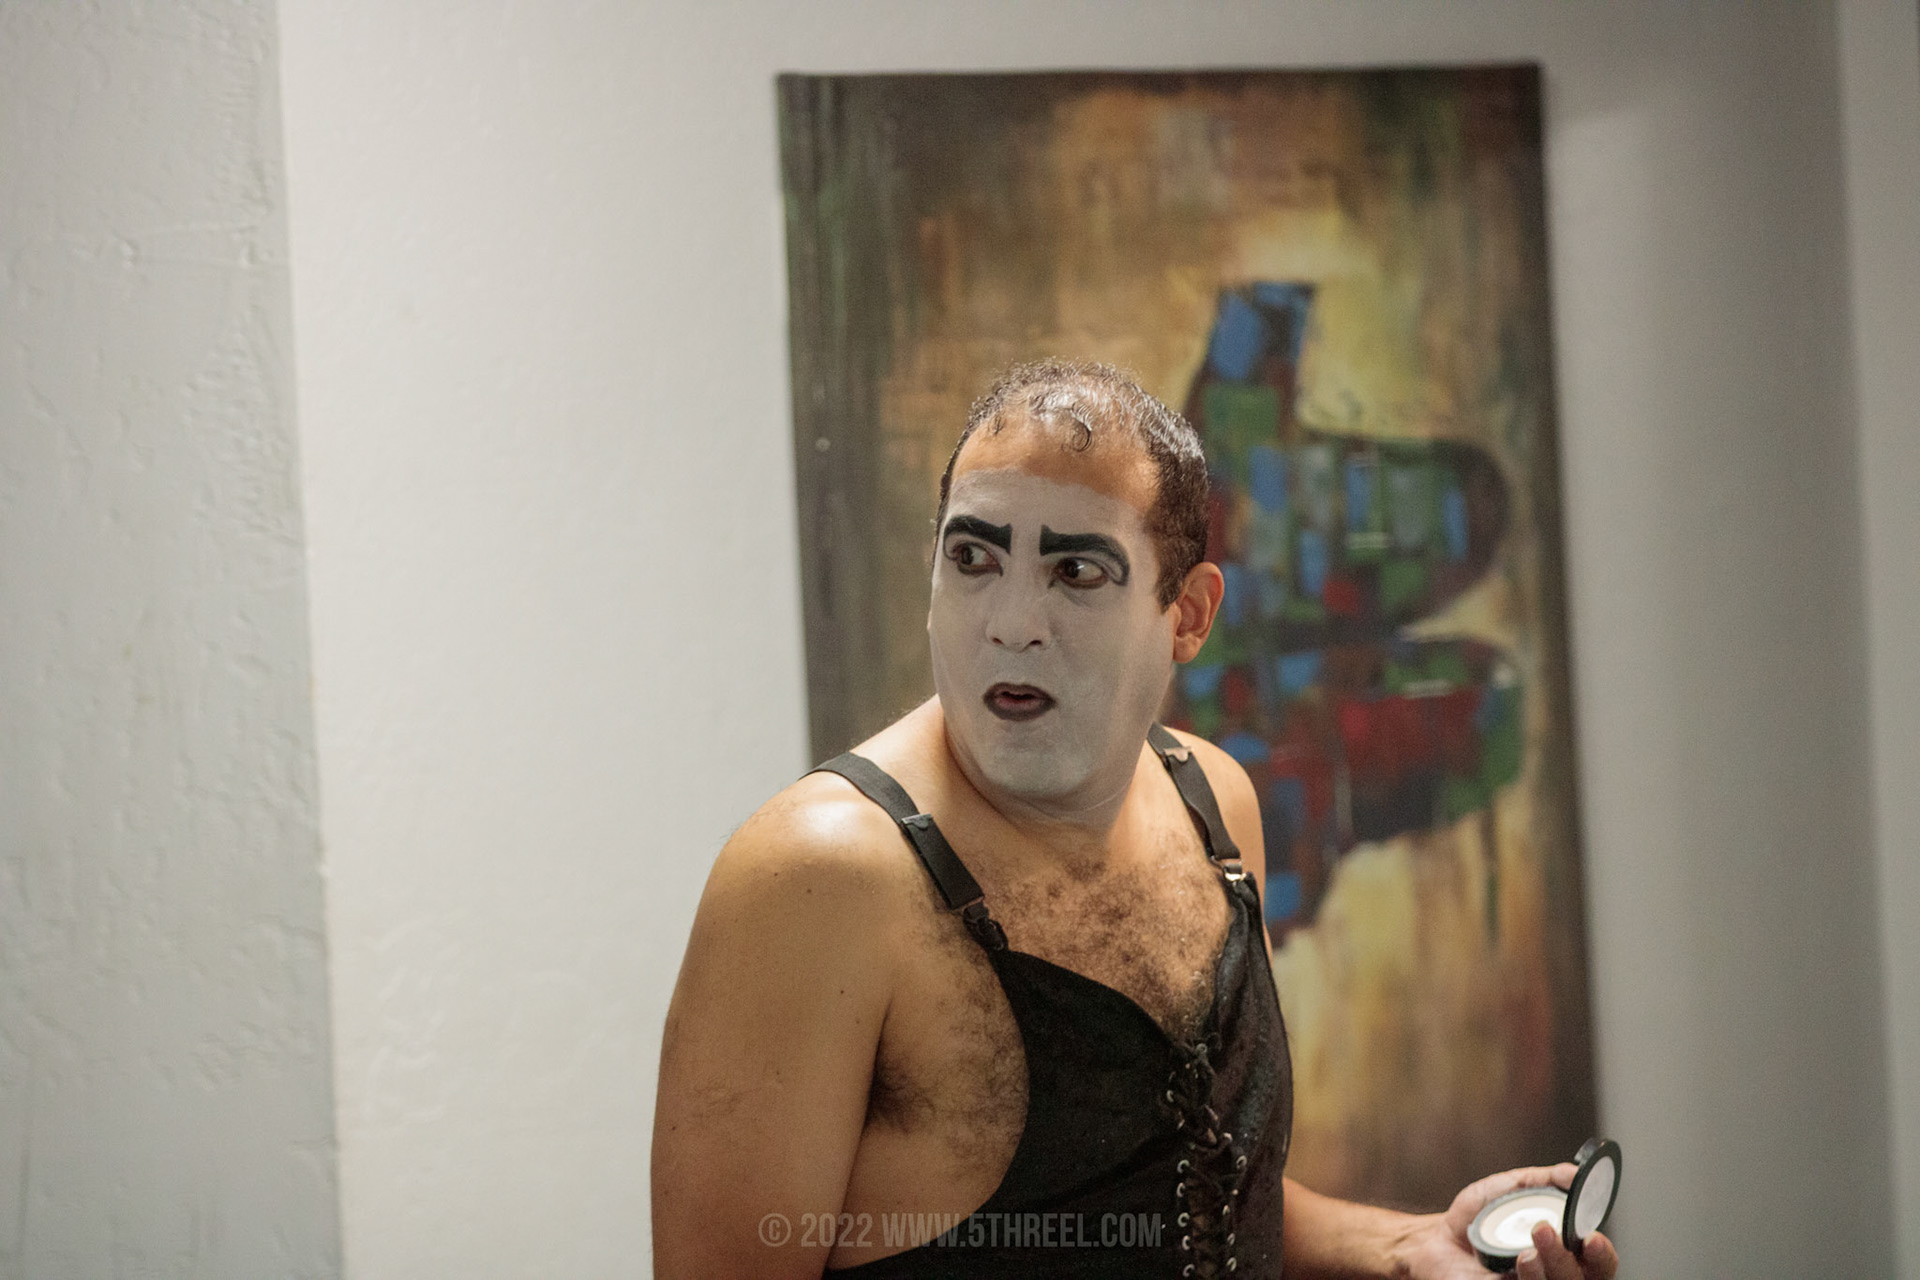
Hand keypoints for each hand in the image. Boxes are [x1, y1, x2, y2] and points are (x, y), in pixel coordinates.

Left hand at [1389, 1164, 1618, 1279]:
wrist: (1437, 1241)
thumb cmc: (1481, 1217)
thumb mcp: (1512, 1188)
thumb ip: (1545, 1179)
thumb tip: (1574, 1173)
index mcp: (1566, 1252)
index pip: (1599, 1263)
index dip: (1603, 1255)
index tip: (1591, 1238)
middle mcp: (1555, 1276)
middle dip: (1568, 1260)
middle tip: (1544, 1231)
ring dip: (1546, 1268)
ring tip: (1524, 1250)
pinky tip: (1515, 1264)